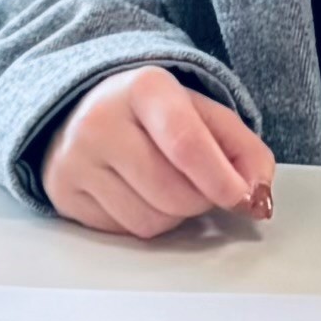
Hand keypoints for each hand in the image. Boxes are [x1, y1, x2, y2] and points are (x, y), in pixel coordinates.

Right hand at [41, 66, 276, 238]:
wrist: (85, 108)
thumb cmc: (154, 112)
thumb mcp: (202, 112)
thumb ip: (242, 148)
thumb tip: (258, 197)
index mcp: (143, 87)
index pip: (185, 142)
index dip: (220, 178)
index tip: (242, 197)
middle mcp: (101, 120)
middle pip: (172, 192)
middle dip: (201, 199)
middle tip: (203, 184)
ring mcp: (76, 159)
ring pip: (149, 221)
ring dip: (175, 216)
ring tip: (169, 185)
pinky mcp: (62, 193)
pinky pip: (122, 233)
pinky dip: (144, 222)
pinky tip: (140, 194)